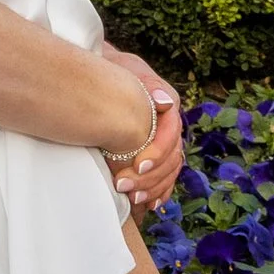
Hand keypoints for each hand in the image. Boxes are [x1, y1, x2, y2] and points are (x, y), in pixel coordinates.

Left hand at [101, 45, 183, 206]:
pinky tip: (149, 205)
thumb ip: (146, 84)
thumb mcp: (126, 68)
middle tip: (125, 187)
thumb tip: (164, 102)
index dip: (157, 153)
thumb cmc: (111, 69)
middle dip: (150, 177)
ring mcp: (163, 141)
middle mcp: (169, 126)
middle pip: (171, 158)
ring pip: (169, 170)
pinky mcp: (153, 153)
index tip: (137, 166)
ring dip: (154, 188)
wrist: (102, 73)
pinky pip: (164, 176)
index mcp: (167, 106)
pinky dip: (159, 191)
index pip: (171, 135)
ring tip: (134, 200)